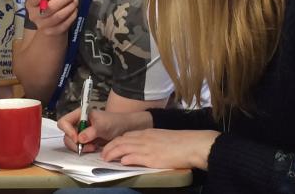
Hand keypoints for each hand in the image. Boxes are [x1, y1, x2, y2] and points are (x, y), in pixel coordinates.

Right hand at [27, 0, 77, 34]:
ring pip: (58, 16)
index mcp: (31, 3)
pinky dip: (71, 16)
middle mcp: (34, 15)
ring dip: (69, 7)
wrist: (50, 24)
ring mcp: (43, 25)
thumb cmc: (50, 4)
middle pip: (49, 7)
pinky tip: (74, 10)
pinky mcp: (52, 32)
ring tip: (75, 1)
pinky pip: (64, 24)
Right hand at [56, 108, 151, 154]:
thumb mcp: (103, 125)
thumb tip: (80, 139)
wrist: (123, 128)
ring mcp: (80, 132)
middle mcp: (77, 123)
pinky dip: (84, 150)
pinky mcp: (84, 140)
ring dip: (80, 148)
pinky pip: (78, 147)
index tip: (77, 138)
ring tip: (93, 147)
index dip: (68, 131)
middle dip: (75, 143)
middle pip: (66, 135)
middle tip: (86, 146)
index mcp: (79, 114)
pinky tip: (94, 148)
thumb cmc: (114, 122)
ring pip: (71, 143)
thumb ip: (91, 131)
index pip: (64, 122)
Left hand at [101, 129, 219, 169]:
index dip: (116, 141)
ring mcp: (146, 148)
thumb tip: (141, 148)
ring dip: (112, 153)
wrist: (190, 145)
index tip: (111, 146)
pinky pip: (133, 157)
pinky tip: (121, 162)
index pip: (126, 135)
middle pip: (121, 141)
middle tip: (103, 154)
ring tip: (106, 158)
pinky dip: (125, 159)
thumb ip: (149, 141)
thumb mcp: (161, 137)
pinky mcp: (151, 158)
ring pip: (123, 148)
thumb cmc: (179, 142)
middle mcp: (144, 138)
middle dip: (109, 147)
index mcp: (147, 132)